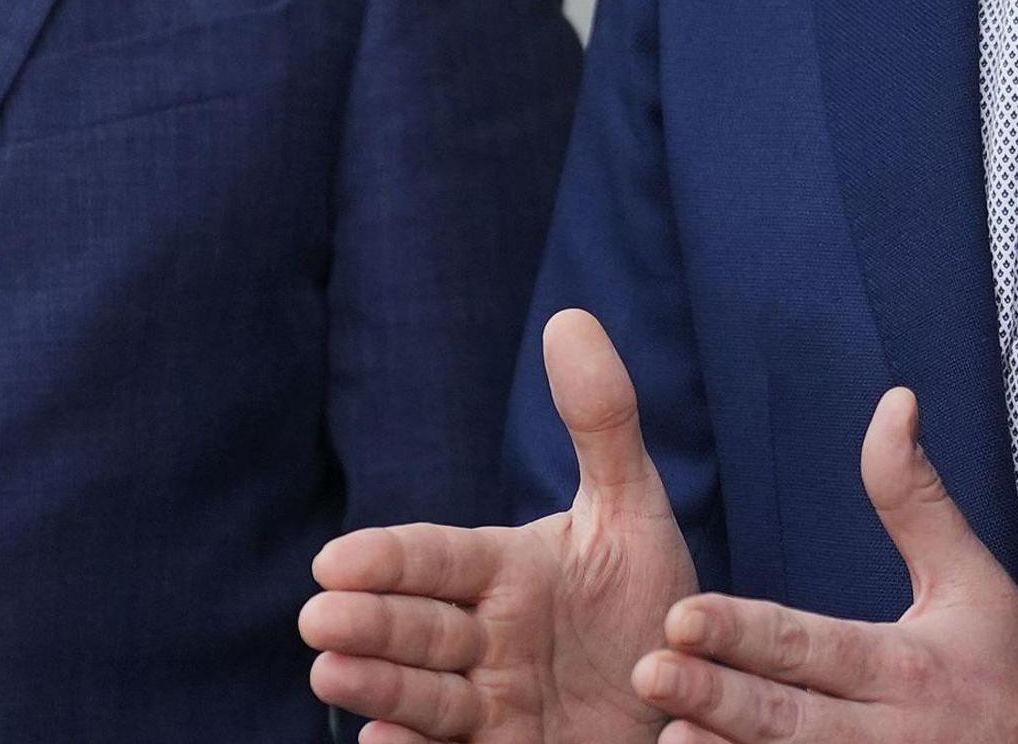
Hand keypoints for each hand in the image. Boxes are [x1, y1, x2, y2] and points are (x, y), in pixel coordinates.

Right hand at [301, 309, 699, 743]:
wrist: (697, 705)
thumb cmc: (656, 609)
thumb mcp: (636, 514)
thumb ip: (603, 422)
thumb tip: (568, 316)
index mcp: (504, 572)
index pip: (435, 560)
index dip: (389, 561)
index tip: (336, 559)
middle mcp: (486, 640)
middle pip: (418, 627)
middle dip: (369, 623)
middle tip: (319, 619)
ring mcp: (492, 707)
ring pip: (425, 692)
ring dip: (377, 686)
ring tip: (329, 673)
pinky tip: (383, 741)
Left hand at [629, 386, 1017, 743]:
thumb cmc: (1014, 670)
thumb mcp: (972, 578)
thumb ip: (914, 496)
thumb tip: (892, 402)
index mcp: (905, 666)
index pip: (813, 646)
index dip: (747, 632)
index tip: (683, 613)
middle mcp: (890, 734)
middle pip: (789, 719)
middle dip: (716, 697)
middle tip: (646, 673)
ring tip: (665, 738)